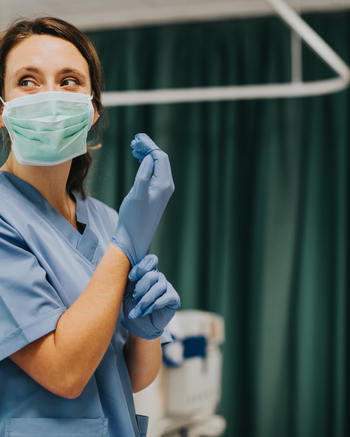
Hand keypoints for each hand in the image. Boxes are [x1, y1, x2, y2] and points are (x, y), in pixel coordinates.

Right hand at [112, 134, 174, 265]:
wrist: (134, 237)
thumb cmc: (133, 218)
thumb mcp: (136, 194)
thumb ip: (143, 175)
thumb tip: (148, 158)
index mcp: (163, 184)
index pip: (160, 157)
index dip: (149, 145)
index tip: (136, 138)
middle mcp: (167, 186)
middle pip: (161, 159)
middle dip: (148, 148)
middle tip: (134, 141)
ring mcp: (163, 190)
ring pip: (158, 165)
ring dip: (147, 155)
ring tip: (134, 148)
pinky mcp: (157, 195)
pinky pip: (155, 173)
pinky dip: (147, 164)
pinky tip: (138, 161)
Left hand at [122, 255, 179, 339]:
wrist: (139, 325)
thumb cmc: (132, 305)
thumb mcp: (127, 291)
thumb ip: (130, 279)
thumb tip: (127, 270)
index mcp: (148, 272)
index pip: (150, 260)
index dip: (141, 268)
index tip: (130, 278)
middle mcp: (159, 277)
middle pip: (152, 275)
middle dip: (140, 288)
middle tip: (134, 299)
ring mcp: (167, 287)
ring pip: (158, 287)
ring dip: (145, 300)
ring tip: (138, 310)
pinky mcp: (174, 298)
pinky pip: (166, 297)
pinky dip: (154, 305)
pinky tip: (146, 311)